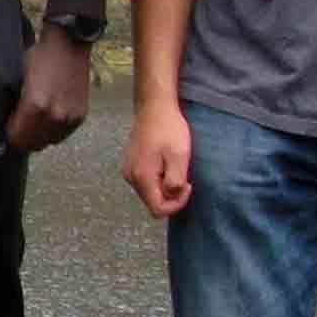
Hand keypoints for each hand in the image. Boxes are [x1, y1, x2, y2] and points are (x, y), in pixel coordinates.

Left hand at [3, 31, 94, 155]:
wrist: (68, 44)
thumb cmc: (39, 58)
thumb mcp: (18, 79)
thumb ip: (14, 105)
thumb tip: (6, 124)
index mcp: (35, 106)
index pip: (18, 138)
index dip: (9, 137)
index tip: (4, 132)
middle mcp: (55, 116)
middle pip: (34, 144)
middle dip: (23, 139)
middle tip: (17, 130)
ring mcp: (70, 117)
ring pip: (49, 142)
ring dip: (39, 137)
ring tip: (32, 125)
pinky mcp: (80, 115)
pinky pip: (63, 135)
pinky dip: (53, 131)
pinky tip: (47, 121)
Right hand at [123, 96, 193, 216]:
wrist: (154, 107)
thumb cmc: (168, 129)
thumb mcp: (179, 156)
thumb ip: (175, 181)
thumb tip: (173, 195)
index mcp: (142, 177)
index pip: (157, 209)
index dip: (176, 204)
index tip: (187, 185)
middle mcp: (131, 177)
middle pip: (152, 202)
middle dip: (171, 195)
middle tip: (184, 175)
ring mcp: (129, 170)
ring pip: (150, 192)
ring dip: (165, 185)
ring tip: (175, 166)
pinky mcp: (132, 163)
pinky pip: (146, 181)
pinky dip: (159, 178)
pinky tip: (166, 162)